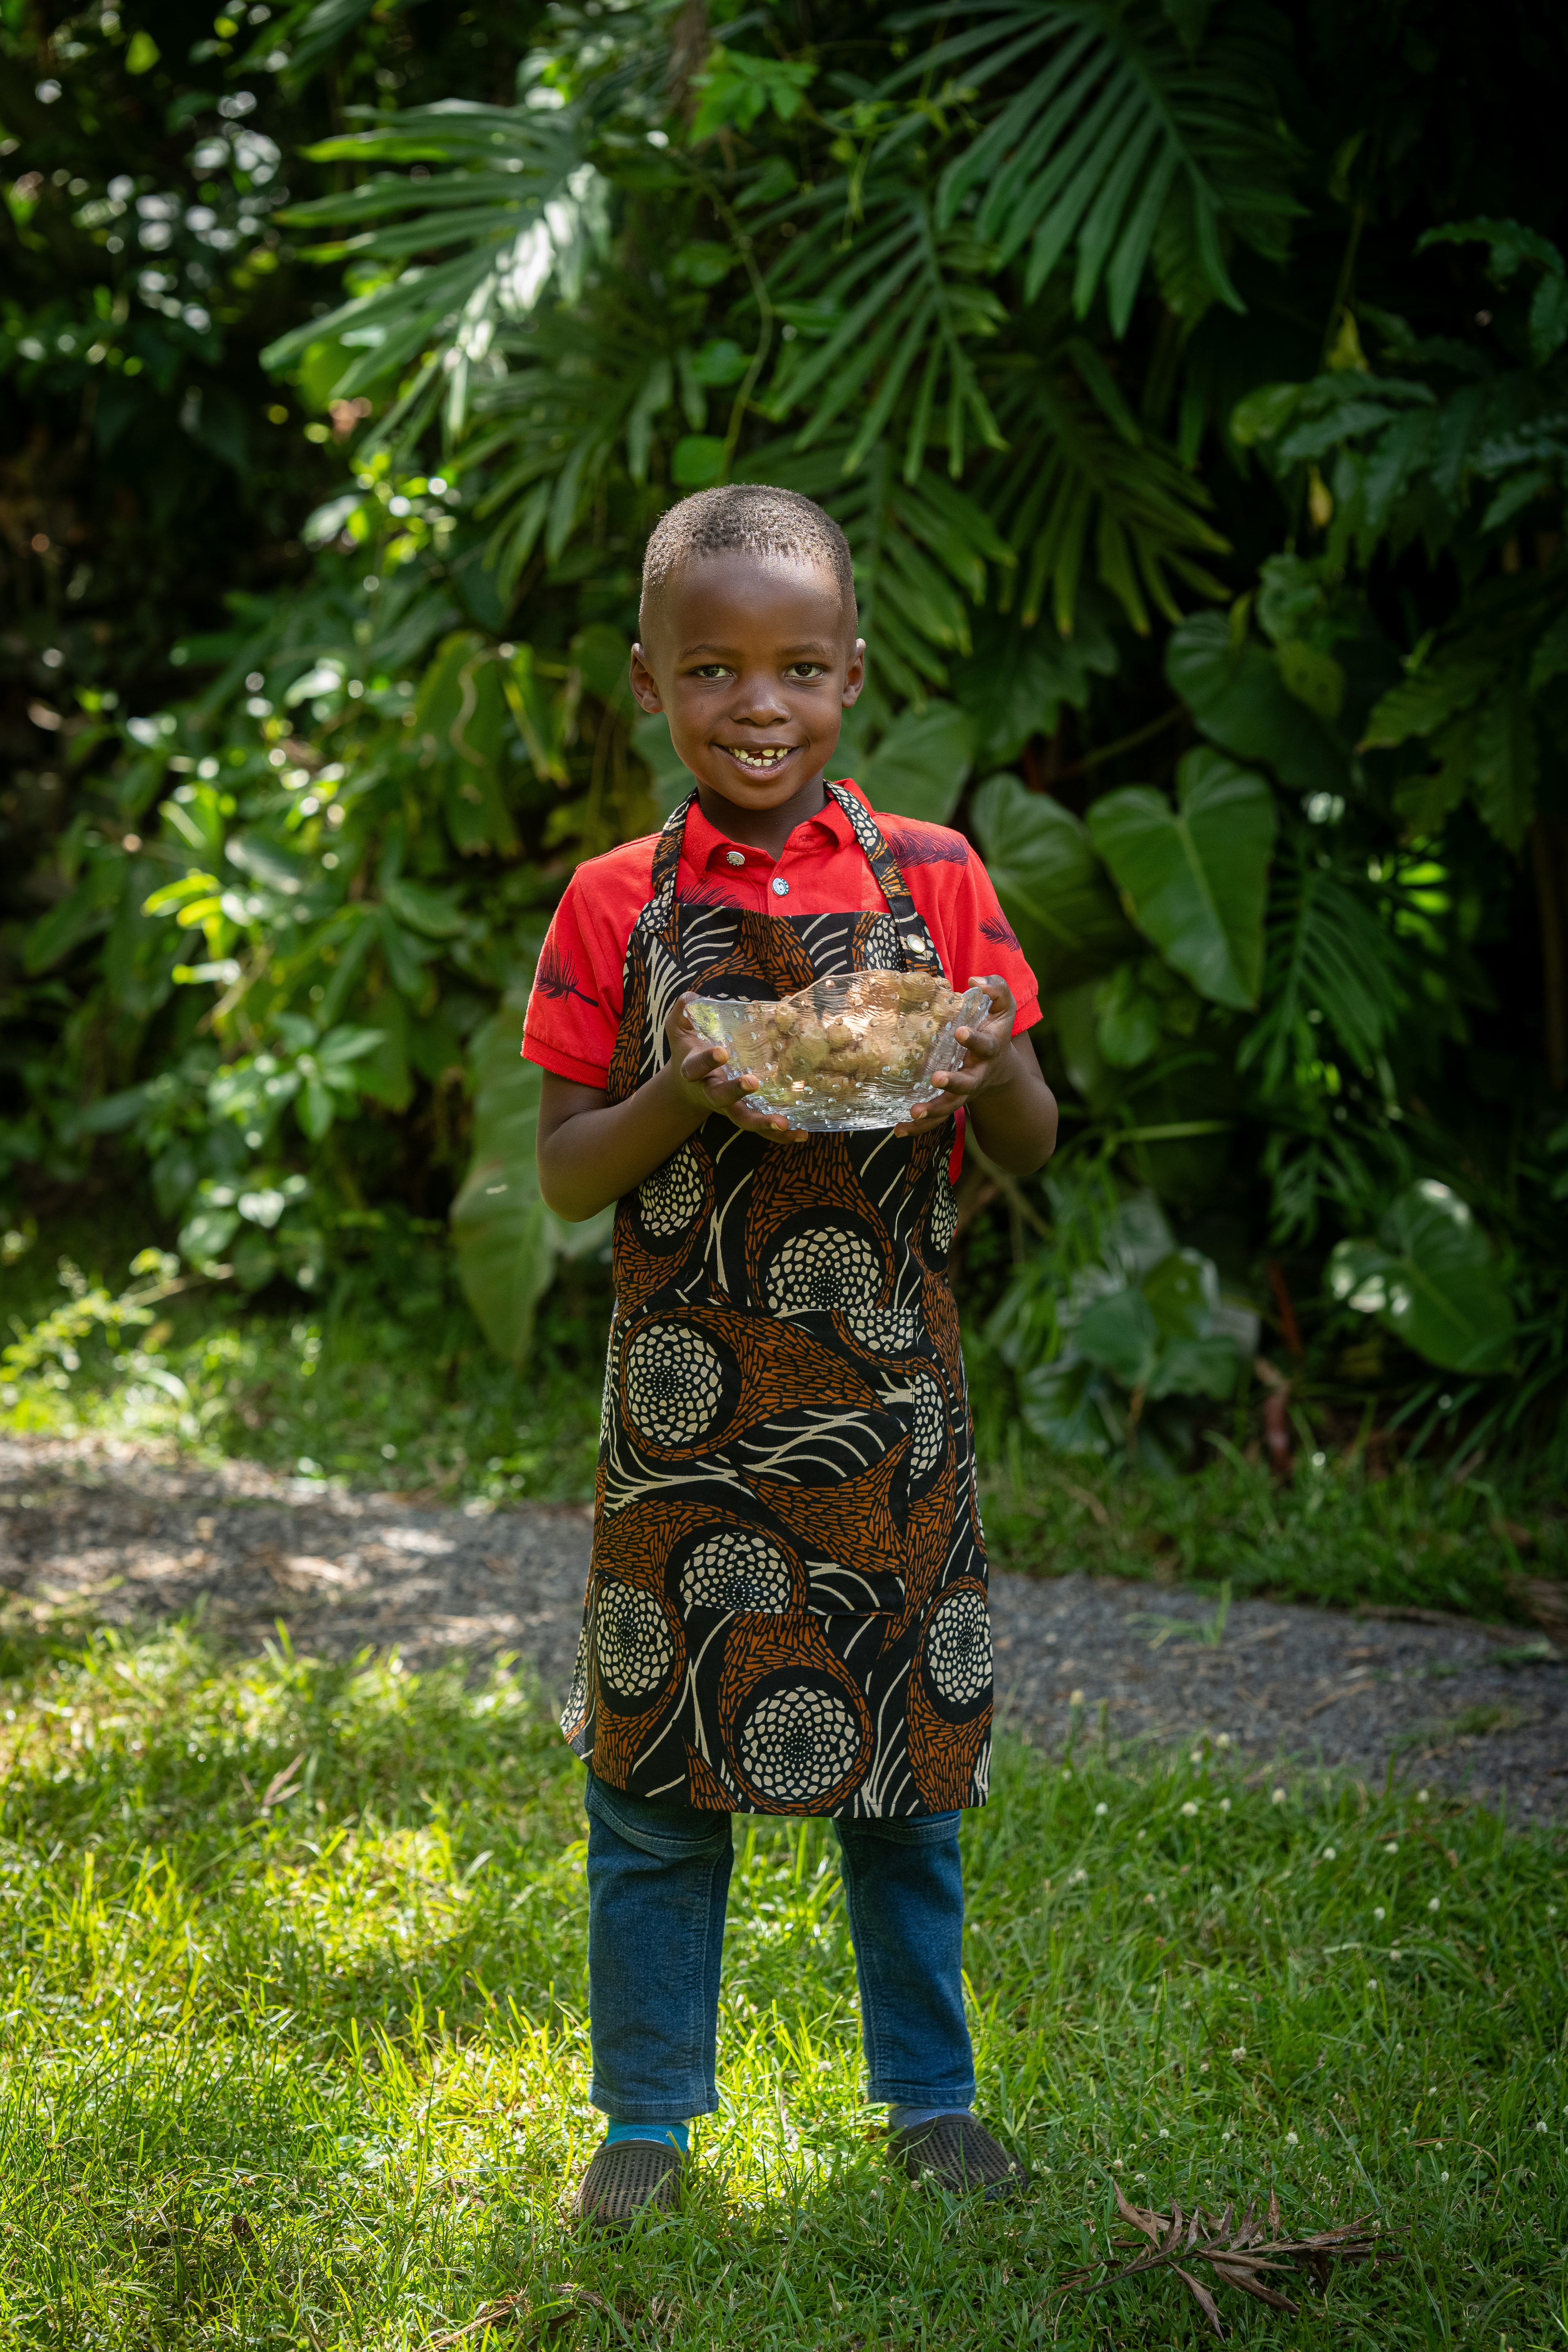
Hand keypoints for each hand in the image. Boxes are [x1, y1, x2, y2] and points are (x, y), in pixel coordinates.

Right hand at [662, 994, 809, 1143]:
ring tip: (783, 1123)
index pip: (696, 1067)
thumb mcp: (680, 1028)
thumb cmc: (688, 1049)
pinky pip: (762, 1130)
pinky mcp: (746, 1113)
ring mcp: (729, 1107)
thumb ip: (684, 1012)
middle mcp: (711, 1092)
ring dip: (762, 1123)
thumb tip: (691, 998)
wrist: (688, 1086)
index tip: (721, 1051)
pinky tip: (802, 1134)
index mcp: (694, 1070)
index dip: (707, 1060)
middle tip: (753, 1083)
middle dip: (736, 1091)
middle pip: (721, 1098)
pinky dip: (780, 1136)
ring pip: (744, 1119)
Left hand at [894, 975, 1018, 1133]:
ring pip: (951, 1106)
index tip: (959, 1031)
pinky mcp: (950, 1103)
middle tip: (938, 1079)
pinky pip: (936, 1119)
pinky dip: (919, 1127)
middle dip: (955, 1082)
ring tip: (914, 1112)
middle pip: (969, 1083)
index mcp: (990, 1050)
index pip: (984, 1045)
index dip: (973, 1039)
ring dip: (934, 1111)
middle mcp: (978, 1074)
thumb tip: (975, 980)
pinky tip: (899, 1129)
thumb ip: (996, 989)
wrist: (1000, 1068)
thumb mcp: (1003, 1007)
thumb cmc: (995, 1030)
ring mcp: (964, 1092)